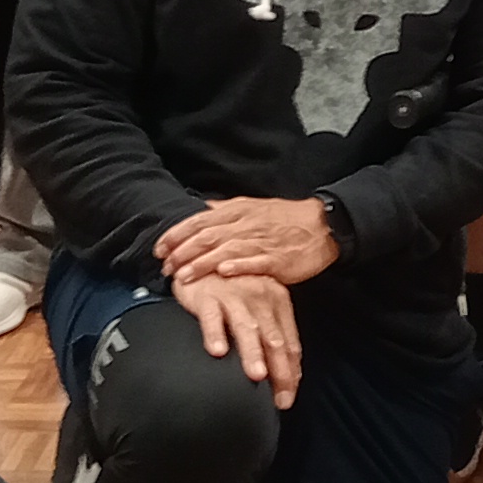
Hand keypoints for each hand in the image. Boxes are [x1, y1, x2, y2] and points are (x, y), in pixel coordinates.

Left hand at [155, 194, 341, 285]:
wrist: (323, 225)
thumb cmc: (286, 219)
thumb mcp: (253, 206)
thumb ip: (226, 209)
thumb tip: (202, 207)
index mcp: (238, 211)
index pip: (199, 221)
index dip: (177, 235)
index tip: (159, 248)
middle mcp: (246, 224)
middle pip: (207, 236)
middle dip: (182, 252)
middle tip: (165, 267)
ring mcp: (261, 242)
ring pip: (225, 250)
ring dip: (202, 263)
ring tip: (184, 275)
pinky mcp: (277, 259)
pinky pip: (255, 262)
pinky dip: (238, 266)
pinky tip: (223, 273)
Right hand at [173, 269, 302, 406]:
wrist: (202, 259)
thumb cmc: (232, 286)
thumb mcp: (258, 305)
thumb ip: (271, 334)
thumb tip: (284, 373)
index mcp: (277, 300)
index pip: (289, 343)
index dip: (291, 372)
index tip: (288, 396)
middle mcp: (260, 298)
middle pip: (273, 339)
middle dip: (279, 371)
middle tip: (280, 397)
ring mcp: (234, 296)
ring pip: (246, 328)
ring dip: (253, 352)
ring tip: (257, 374)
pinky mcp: (208, 296)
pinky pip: (212, 316)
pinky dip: (215, 333)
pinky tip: (218, 351)